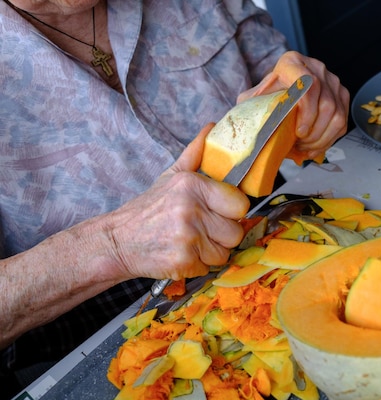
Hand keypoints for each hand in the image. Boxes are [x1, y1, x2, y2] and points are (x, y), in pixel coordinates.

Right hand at [105, 124, 249, 280]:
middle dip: (222, 235)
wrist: (117, 240)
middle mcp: (191, 209)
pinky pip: (209, 267)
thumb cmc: (149, 209)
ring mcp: (187, 237)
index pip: (240, 204)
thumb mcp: (170, 177)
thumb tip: (213, 127)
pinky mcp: (183, 262)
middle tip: (203, 231)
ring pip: (224, 253)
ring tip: (191, 243)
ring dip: (211, 252)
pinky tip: (182, 254)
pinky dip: (198, 265)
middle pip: (235, 232)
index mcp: (192, 185)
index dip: (232, 212)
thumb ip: (195, 154)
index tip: (219, 213)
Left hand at [238, 51, 349, 159]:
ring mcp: (332, 80)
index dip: (307, 111)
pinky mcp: (341, 95)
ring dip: (322, 138)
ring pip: (337, 114)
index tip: (298, 132)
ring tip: (306, 147)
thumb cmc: (266, 99)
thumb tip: (251, 123)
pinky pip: (342, 121)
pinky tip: (315, 146)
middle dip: (314, 132)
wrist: (280, 96)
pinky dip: (329, 139)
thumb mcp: (253, 100)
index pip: (308, 84)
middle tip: (300, 145)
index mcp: (292, 62)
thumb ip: (251, 106)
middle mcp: (316, 67)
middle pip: (326, 103)